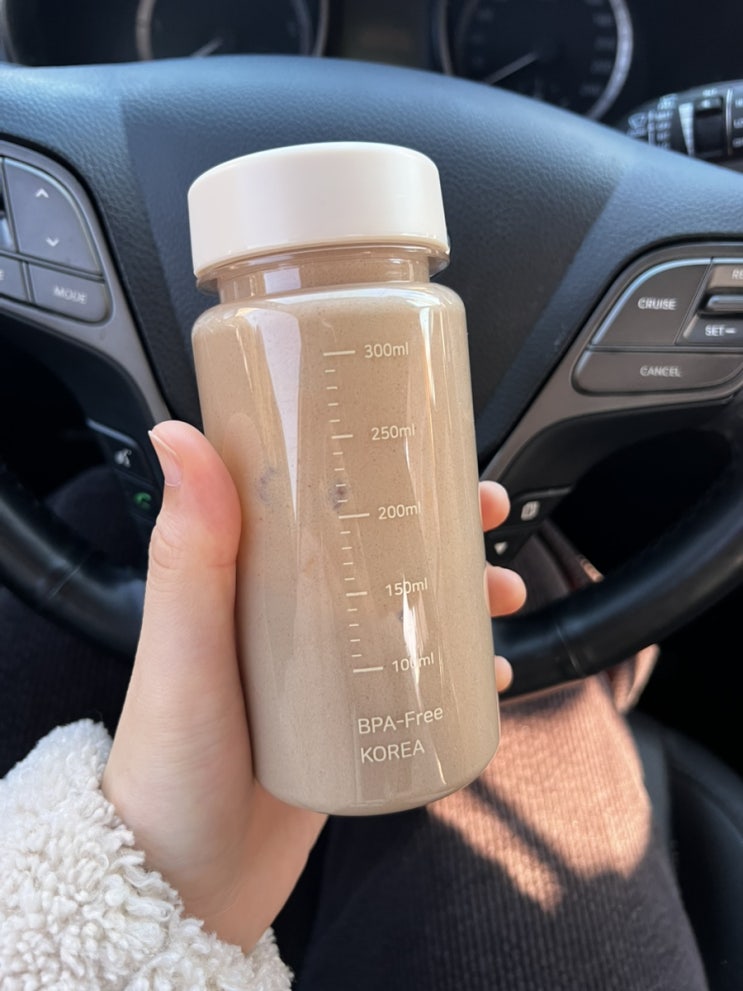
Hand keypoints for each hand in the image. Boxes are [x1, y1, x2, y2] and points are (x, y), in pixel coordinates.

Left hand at [102, 420, 525, 953]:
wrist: (182, 887)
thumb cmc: (169, 768)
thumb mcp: (184, 651)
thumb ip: (188, 552)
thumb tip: (180, 436)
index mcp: (244, 580)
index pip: (312, 498)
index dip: (372, 464)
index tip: (426, 446)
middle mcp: (286, 614)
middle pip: (376, 548)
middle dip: (440, 527)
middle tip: (488, 518)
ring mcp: (321, 668)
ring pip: (403, 608)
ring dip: (461, 592)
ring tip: (504, 595)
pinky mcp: (346, 718)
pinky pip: (411, 676)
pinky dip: (456, 667)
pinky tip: (492, 672)